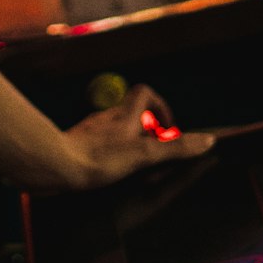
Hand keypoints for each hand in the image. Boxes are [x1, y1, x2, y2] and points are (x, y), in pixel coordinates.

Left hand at [63, 82, 213, 189]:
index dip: (159, 106)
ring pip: (110, 128)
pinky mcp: (74, 143)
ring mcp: (88, 130)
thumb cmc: (98, 160)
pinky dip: (104, 152)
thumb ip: (174, 148)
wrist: (54, 166)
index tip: (165, 129)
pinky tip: (104, 170)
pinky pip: (94, 143)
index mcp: (123, 116)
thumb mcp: (144, 155)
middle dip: (143, 129)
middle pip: (129, 111)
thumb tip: (208, 140)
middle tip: (150, 151)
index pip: (143, 93)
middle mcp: (105, 118)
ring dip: (124, 141)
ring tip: (130, 164)